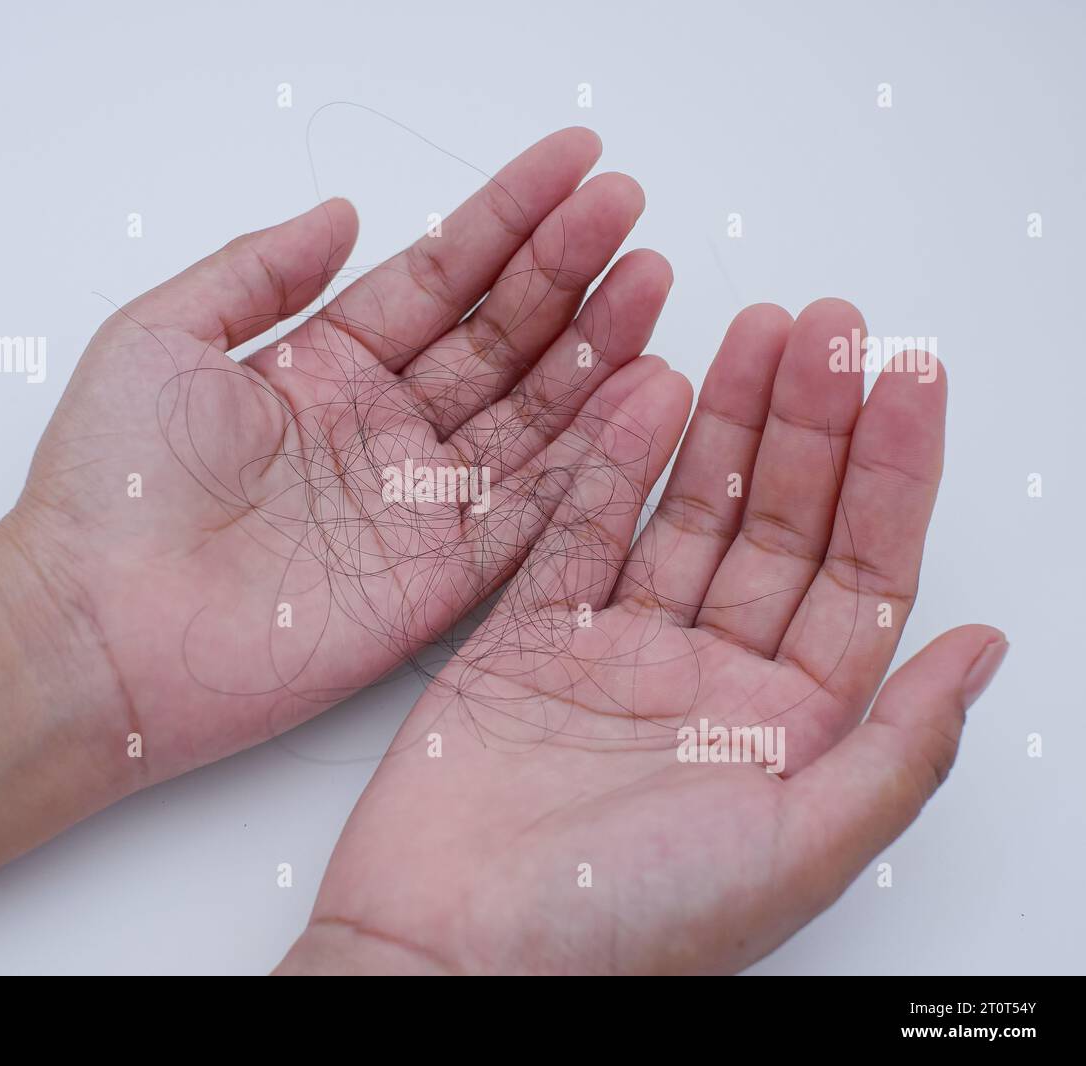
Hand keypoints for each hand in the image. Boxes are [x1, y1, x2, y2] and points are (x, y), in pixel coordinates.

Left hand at [0, 127, 675, 781]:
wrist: (97, 632)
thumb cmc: (111, 484)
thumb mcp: (163, 336)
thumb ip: (261, 270)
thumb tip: (344, 210)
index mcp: (324, 369)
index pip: (437, 278)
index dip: (506, 219)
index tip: (573, 162)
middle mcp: (382, 431)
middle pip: (497, 338)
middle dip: (567, 271)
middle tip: (628, 206)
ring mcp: (416, 506)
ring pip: (532, 416)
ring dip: (597, 350)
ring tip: (652, 281)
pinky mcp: (437, 585)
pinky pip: (535, 515)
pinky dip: (595, 462)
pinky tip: (645, 397)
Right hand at [279, 299, 1006, 974]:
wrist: (451, 954)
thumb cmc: (621, 929)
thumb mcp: (798, 848)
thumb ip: (899, 747)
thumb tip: (985, 650)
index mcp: (788, 732)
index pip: (861, 575)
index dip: (892, 472)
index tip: (908, 378)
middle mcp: (711, 682)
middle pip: (781, 526)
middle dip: (812, 423)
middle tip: (830, 327)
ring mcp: (620, 652)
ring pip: (689, 513)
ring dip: (727, 424)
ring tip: (758, 334)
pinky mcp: (532, 637)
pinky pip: (581, 531)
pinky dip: (614, 463)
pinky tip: (650, 392)